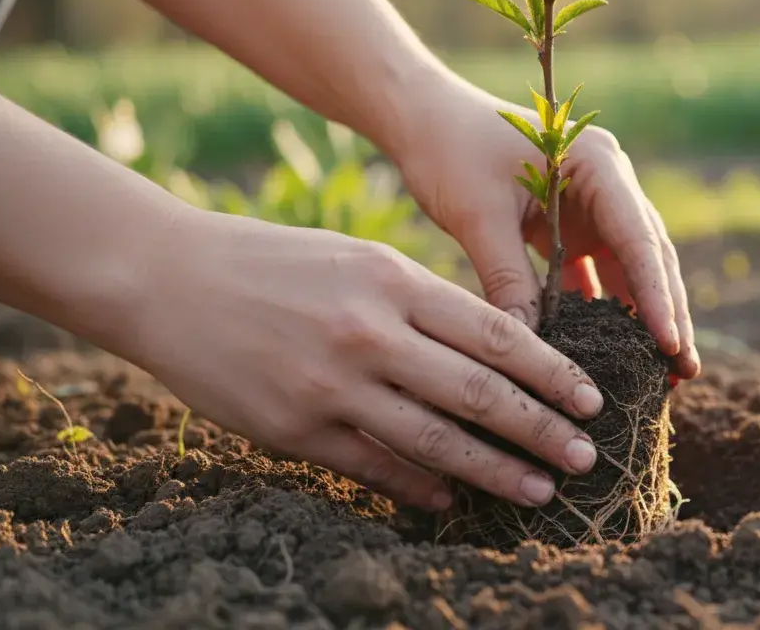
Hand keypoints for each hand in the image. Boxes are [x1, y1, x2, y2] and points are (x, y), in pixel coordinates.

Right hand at [121, 209, 608, 509]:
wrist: (169, 280)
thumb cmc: (276, 262)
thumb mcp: (360, 259)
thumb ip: (424, 302)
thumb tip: (496, 351)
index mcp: (393, 281)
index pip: (496, 334)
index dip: (551, 372)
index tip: (590, 399)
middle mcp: (370, 334)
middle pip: (479, 394)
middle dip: (542, 431)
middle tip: (585, 457)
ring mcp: (331, 385)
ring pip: (436, 441)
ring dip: (496, 472)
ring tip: (538, 491)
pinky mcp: (294, 429)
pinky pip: (374, 467)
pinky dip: (421, 487)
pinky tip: (452, 499)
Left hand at [389, 80, 700, 380]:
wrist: (424, 121)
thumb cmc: (451, 151)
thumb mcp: (478, 216)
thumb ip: (508, 279)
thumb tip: (530, 351)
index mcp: (597, 164)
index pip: (638, 237)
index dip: (656, 294)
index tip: (669, 343)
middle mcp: (608, 183)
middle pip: (649, 256)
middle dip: (669, 314)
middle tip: (685, 369)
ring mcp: (595, 206)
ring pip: (631, 270)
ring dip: (644, 318)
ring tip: (664, 373)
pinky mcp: (574, 228)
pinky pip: (598, 276)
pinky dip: (605, 312)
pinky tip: (615, 354)